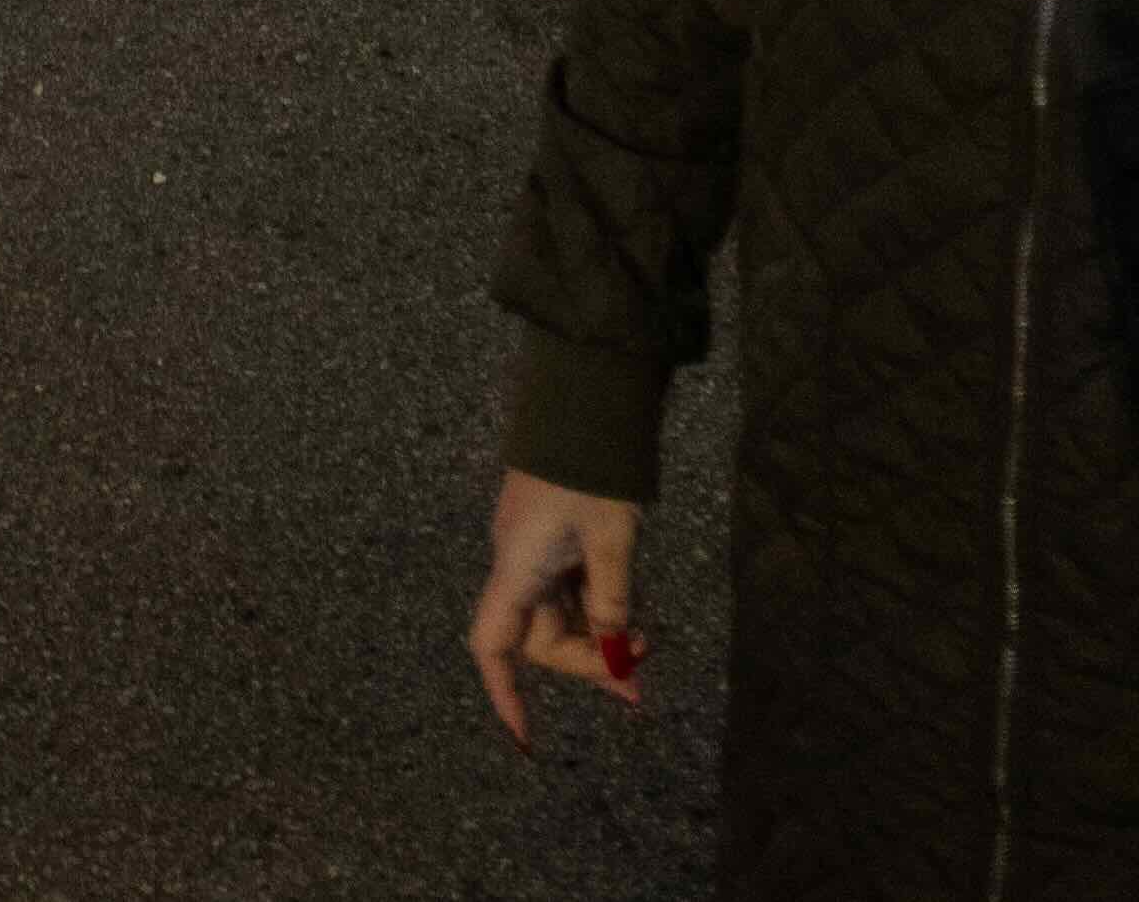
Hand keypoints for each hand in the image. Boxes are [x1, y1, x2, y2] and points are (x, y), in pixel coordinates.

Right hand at [469, 469, 643, 743]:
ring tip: (645, 640)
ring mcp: (531, 546)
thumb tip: (616, 664)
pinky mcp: (549, 532)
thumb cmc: (593, 472)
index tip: (528, 740)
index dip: (504, 695)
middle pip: (539, 638)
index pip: (493, 645)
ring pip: (558, 615)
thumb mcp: (612, 543)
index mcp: (518, 567)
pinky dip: (596, 608)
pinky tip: (629, 610)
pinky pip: (567, 589)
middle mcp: (516, 562)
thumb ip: (610, 606)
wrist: (583, 397)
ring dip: (598, 635)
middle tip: (640, 668)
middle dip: (588, 661)